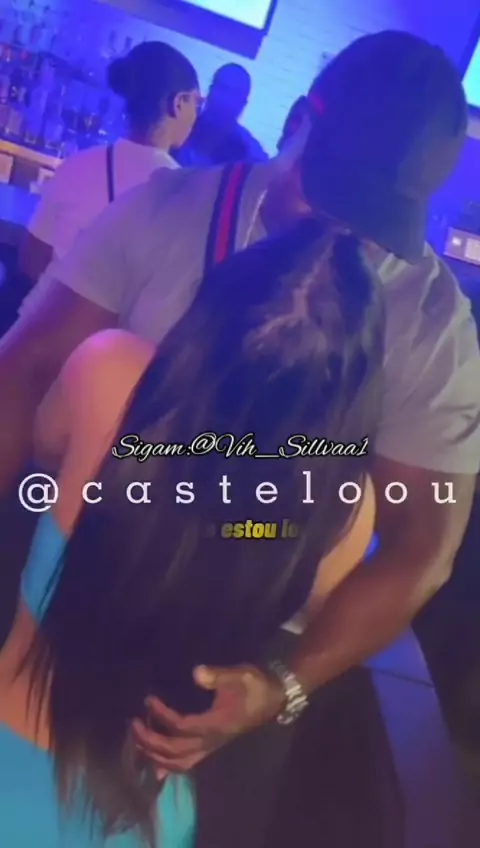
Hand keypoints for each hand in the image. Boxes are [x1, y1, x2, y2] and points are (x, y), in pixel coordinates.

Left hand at [132, 664, 284, 778]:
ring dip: (156, 756)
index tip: (148, 700)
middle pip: (174, 751)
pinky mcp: (211, 747)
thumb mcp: (239, 674)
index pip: (181, 727)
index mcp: (216, 724)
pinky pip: (187, 763)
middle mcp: (211, 741)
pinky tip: (156, 766)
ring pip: (179, 763)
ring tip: (138, 742)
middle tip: (133, 724)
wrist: (272, 699)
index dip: (162, 716)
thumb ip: (217, 675)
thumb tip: (196, 673)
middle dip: (150, 741)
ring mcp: (211, 747)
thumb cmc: (254, 685)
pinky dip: (168, 765)